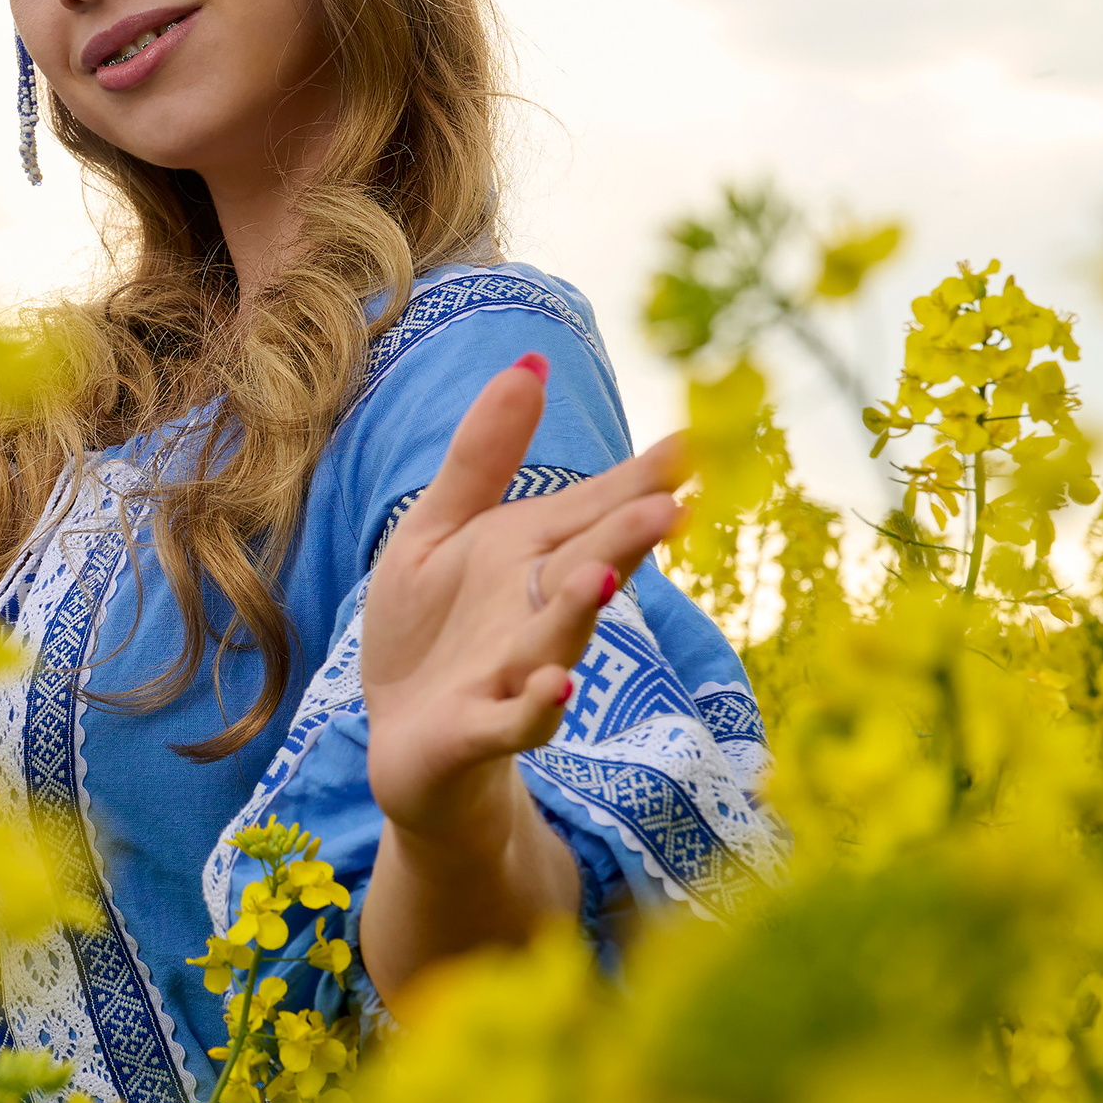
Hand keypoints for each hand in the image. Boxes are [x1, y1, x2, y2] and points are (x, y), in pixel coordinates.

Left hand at [360, 354, 687, 855]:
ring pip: (556, 640)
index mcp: (532, 556)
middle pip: (589, 566)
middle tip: (678, 502)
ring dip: (581, 611)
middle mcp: (537, 612)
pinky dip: (536, 709)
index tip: (696, 441)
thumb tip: (532, 361)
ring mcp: (515, 674)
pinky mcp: (480, 729)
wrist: (406, 741)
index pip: (594, 509)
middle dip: (628, 537)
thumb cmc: (430, 632)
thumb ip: (484, 455)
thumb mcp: (439, 530)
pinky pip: (515, 721)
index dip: (641, 479)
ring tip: (606, 576)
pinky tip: (556, 689)